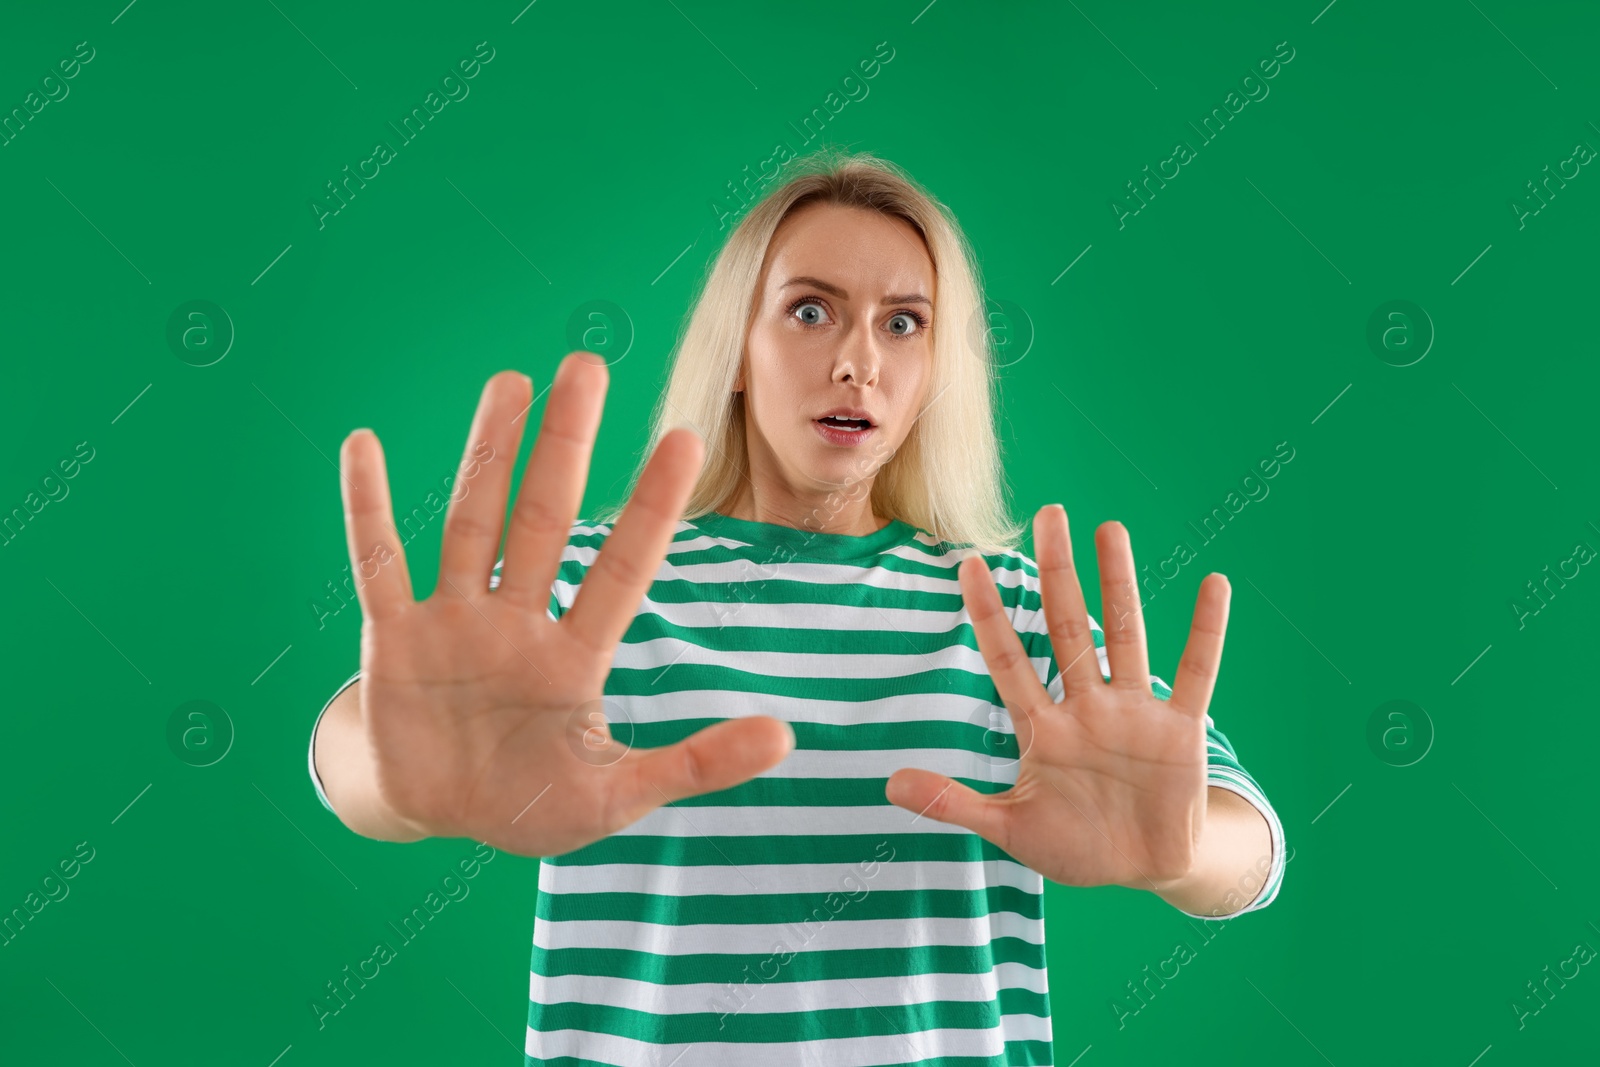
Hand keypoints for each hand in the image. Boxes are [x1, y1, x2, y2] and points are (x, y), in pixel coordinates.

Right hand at [338, 354, 795, 856]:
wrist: (434, 817)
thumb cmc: (530, 803)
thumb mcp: (615, 797)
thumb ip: (694, 763)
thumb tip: (787, 734)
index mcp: (576, 657)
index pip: (622, 568)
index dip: (651, 508)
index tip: (684, 439)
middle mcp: (518, 622)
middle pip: (545, 520)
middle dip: (565, 446)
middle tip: (588, 366)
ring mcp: (454, 624)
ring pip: (472, 524)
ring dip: (488, 456)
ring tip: (511, 383)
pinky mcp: (393, 641)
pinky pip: (377, 567)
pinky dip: (367, 512)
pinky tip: (362, 448)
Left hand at [884, 504, 1228, 892]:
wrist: (1145, 870)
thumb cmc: (1075, 843)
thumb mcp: (1010, 828)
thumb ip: (953, 804)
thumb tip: (886, 785)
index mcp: (1044, 728)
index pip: (1008, 660)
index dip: (988, 615)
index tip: (966, 564)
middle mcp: (1087, 707)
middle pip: (1067, 627)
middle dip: (1057, 573)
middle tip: (1048, 514)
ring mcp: (1134, 714)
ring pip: (1126, 636)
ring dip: (1120, 585)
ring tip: (1110, 529)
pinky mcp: (1181, 731)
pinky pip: (1197, 674)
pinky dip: (1206, 632)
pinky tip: (1214, 585)